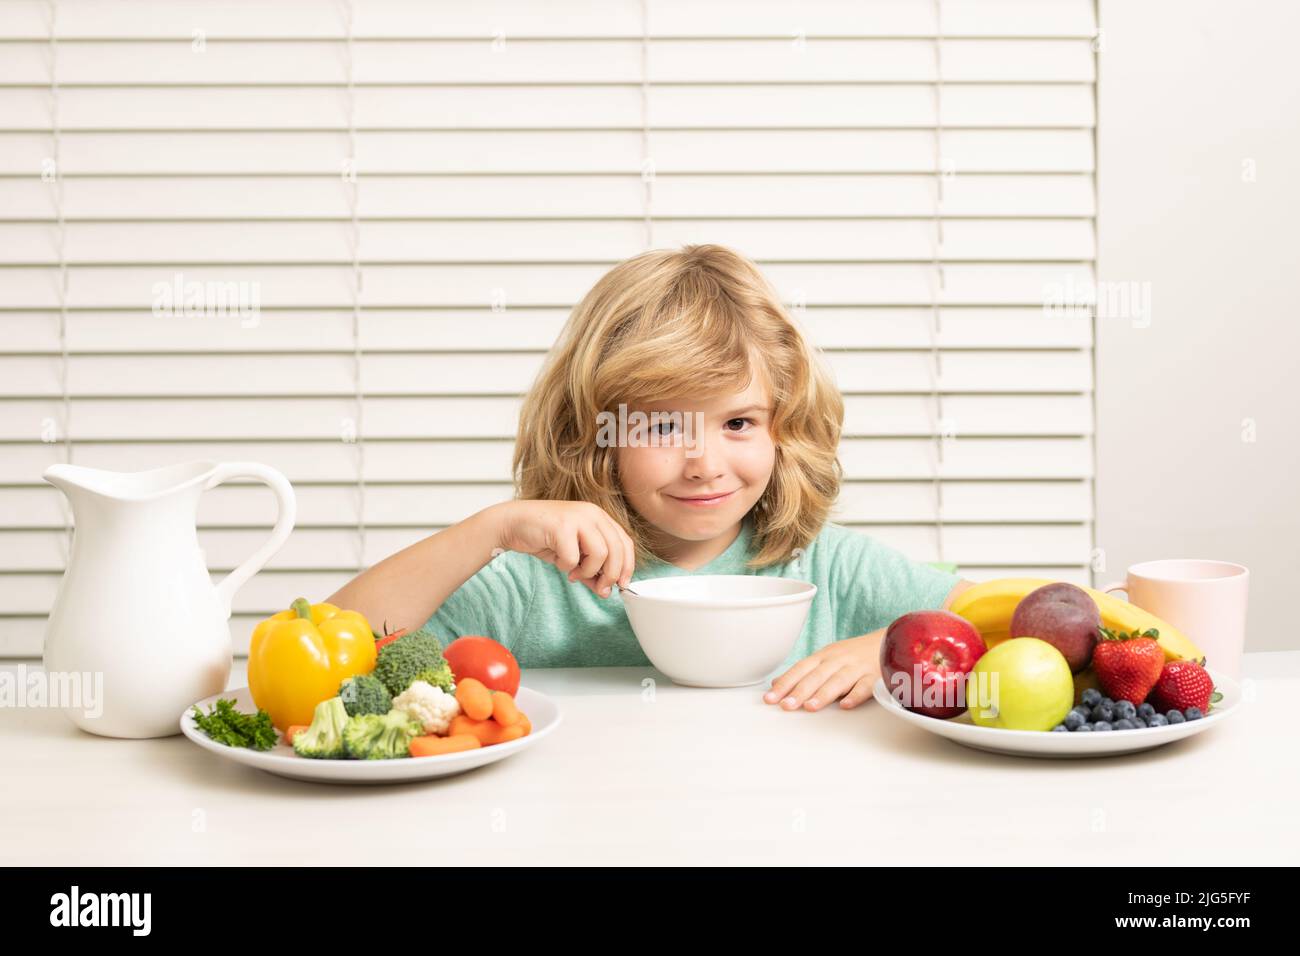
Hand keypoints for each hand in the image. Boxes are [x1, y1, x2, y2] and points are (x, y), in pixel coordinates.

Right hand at [493, 500, 634, 598]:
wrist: (513, 524)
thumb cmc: (545, 537)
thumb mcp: (574, 556)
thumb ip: (592, 571)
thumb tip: (606, 591)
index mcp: (599, 517)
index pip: (625, 542)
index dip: (627, 566)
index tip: (622, 584)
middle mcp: (592, 514)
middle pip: (617, 549)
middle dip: (611, 575)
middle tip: (600, 588)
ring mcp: (577, 518)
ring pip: (600, 553)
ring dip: (588, 571)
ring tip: (573, 572)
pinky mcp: (561, 526)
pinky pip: (573, 557)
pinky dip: (566, 566)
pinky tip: (558, 562)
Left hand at [762, 630, 884, 711]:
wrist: (890, 641)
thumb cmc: (853, 655)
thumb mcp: (826, 659)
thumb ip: (803, 672)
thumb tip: (776, 683)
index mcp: (823, 656)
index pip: (800, 669)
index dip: (785, 683)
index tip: (770, 698)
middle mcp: (838, 660)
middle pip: (816, 676)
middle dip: (799, 691)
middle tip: (786, 706)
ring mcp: (857, 667)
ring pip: (838, 680)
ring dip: (823, 694)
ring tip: (810, 707)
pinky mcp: (876, 676)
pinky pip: (865, 686)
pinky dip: (855, 695)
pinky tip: (845, 706)